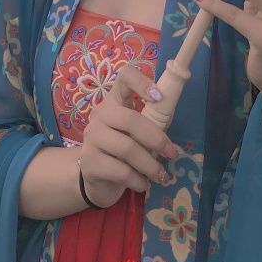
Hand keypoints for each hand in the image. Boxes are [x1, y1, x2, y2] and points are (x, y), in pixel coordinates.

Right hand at [79, 64, 178, 208]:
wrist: (96, 177)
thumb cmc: (123, 149)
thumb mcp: (138, 132)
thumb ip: (154, 120)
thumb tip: (172, 109)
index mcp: (114, 100)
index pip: (124, 77)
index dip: (142, 82)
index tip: (159, 97)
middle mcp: (100, 114)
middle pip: (130, 119)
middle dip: (156, 138)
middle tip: (172, 153)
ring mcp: (92, 138)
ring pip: (127, 148)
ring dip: (150, 164)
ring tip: (162, 175)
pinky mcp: (89, 162)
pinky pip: (120, 171)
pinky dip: (138, 180)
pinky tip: (144, 184)